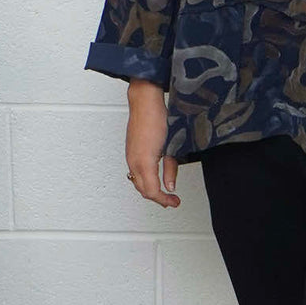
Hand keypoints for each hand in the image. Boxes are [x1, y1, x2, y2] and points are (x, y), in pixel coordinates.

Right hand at [125, 79, 180, 207]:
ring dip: (150, 190)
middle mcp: (134, 162)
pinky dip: (144, 181)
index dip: (164, 200)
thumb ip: (170, 168)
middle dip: (158, 198)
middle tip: (172, 201)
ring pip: (138, 183)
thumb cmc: (157, 119)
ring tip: (163, 193)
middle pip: (143, 190)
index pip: (152, 191)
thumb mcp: (170, 146)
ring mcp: (130, 157)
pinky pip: (134, 173)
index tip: (175, 201)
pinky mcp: (130, 152)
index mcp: (144, 162)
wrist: (145, 102)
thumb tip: (170, 186)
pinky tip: (153, 179)